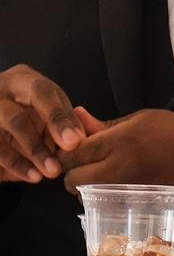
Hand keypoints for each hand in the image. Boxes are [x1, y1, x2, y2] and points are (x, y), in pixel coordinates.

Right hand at [0, 64, 83, 182]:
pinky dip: (14, 166)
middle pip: (16, 119)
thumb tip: (83, 138)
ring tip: (45, 175)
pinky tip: (31, 175)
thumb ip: (66, 118)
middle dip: (38, 146)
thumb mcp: (49, 104)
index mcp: (21, 80)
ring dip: (23, 162)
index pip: (42, 93)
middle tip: (57, 168)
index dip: (59, 118)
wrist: (1, 115)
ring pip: (0, 140)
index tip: (74, 141)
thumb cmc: (30, 107)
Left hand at [62, 108, 173, 214]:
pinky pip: (104, 208)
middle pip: (72, 180)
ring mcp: (126, 193)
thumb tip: (77, 118)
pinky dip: (105, 201)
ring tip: (109, 176)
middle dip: (76, 173)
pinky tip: (120, 191)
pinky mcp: (134, 210)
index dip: (69, 153)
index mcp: (122, 140)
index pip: (73, 153)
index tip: (77, 151)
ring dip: (89, 188)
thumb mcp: (147, 119)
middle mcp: (119, 169)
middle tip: (92, 165)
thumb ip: (107, 124)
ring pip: (85, 197)